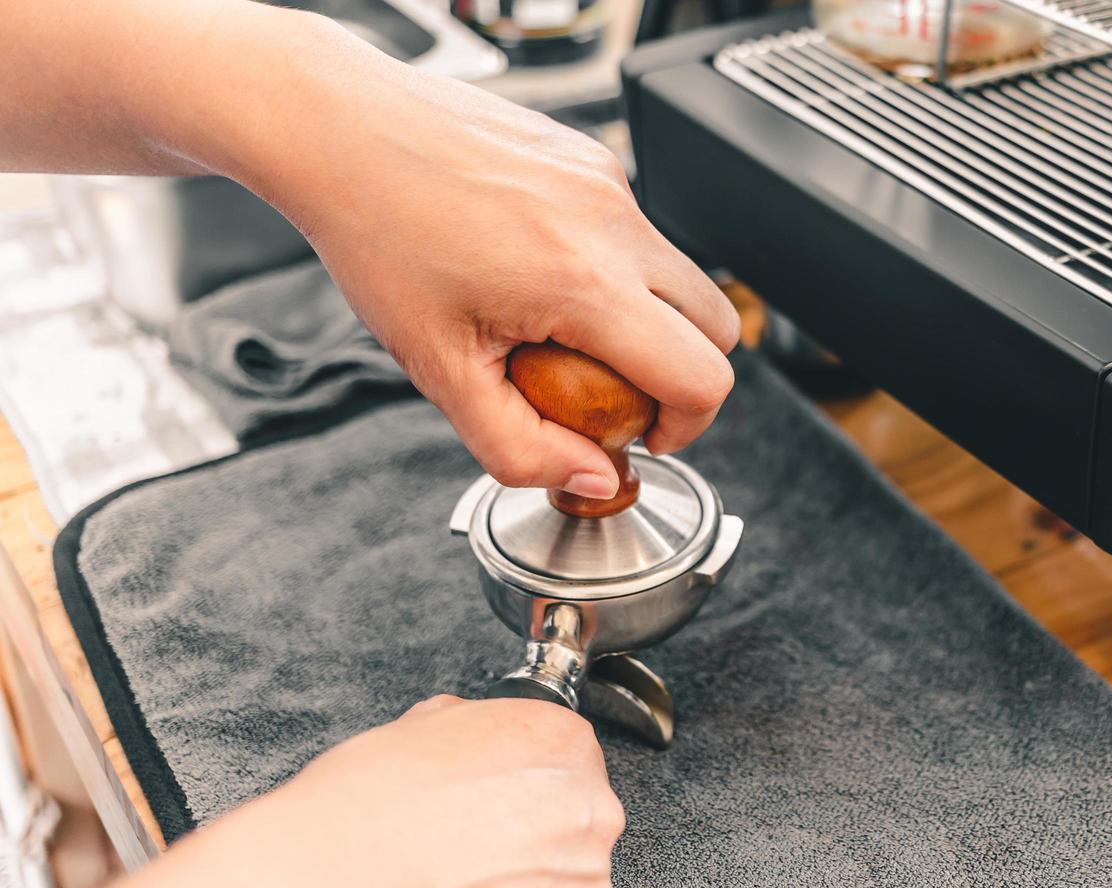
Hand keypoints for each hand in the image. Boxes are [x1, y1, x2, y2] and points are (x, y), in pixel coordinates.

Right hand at [3, 697, 624, 887]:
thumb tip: (466, 737)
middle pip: (574, 826)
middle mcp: (578, 826)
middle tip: (444, 860)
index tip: (491, 801)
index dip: (520, 779)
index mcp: (547, 752)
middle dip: (520, 840)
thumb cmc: (321, 835)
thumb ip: (460, 737)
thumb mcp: (394, 745)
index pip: (571, 753)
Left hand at [242, 12, 739, 498]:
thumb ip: (519, 448)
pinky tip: (534, 267)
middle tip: (616, 395)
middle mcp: (612, 223)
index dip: (686, 427)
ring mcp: (608, 182)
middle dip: (682, 375)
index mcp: (584, 282)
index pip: (702, 376)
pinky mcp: (592, 158)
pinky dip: (610, 267)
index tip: (643, 436)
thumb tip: (590, 477)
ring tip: (559, 327)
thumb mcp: (438, 371)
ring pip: (677, 276)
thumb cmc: (376, 233)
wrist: (339, 131)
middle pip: (719, 326)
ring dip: (644, 318)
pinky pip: (635, 231)